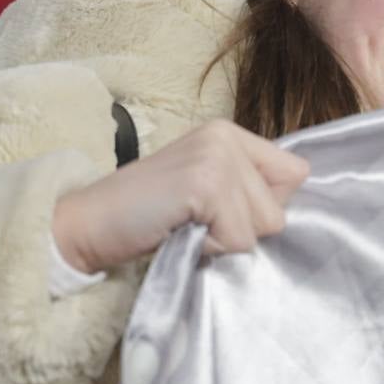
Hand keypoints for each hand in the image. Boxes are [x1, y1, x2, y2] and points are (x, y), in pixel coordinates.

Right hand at [51, 119, 311, 274]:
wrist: (87, 225)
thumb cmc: (145, 216)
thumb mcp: (202, 190)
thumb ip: (244, 190)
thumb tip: (286, 215)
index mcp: (229, 133)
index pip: (295, 173)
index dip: (267, 206)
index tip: (224, 215)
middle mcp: (227, 137)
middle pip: (282, 206)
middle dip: (246, 229)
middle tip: (197, 224)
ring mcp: (217, 157)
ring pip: (265, 225)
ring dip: (228, 242)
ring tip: (188, 228)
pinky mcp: (206, 183)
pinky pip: (240, 238)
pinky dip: (211, 249)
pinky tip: (181, 235)